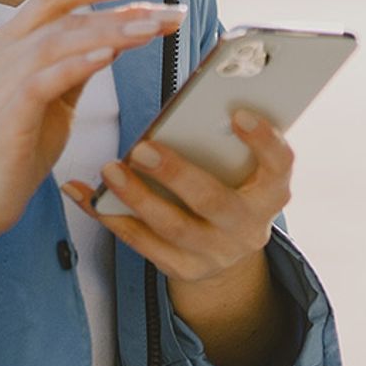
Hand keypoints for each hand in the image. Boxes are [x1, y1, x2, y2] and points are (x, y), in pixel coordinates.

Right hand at [0, 0, 182, 225]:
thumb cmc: (17, 149)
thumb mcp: (55, 98)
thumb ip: (77, 65)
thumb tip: (115, 37)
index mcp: (9, 42)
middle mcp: (0, 53)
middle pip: (62, 11)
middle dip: (116, 3)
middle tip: (164, 7)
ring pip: (58, 40)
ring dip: (109, 30)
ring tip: (151, 27)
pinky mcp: (6, 114)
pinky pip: (44, 80)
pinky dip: (77, 64)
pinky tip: (109, 56)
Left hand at [65, 108, 292, 284]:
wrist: (227, 251)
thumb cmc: (230, 188)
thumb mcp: (243, 169)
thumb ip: (228, 141)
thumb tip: (203, 97)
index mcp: (271, 193)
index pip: (279, 165)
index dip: (263, 140)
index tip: (238, 113)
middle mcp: (248, 227)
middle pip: (213, 201)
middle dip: (176, 174)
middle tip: (142, 148)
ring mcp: (215, 253)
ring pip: (172, 227)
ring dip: (137, 197)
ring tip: (111, 169)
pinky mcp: (183, 268)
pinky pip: (141, 243)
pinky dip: (109, 216)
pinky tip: (86, 194)